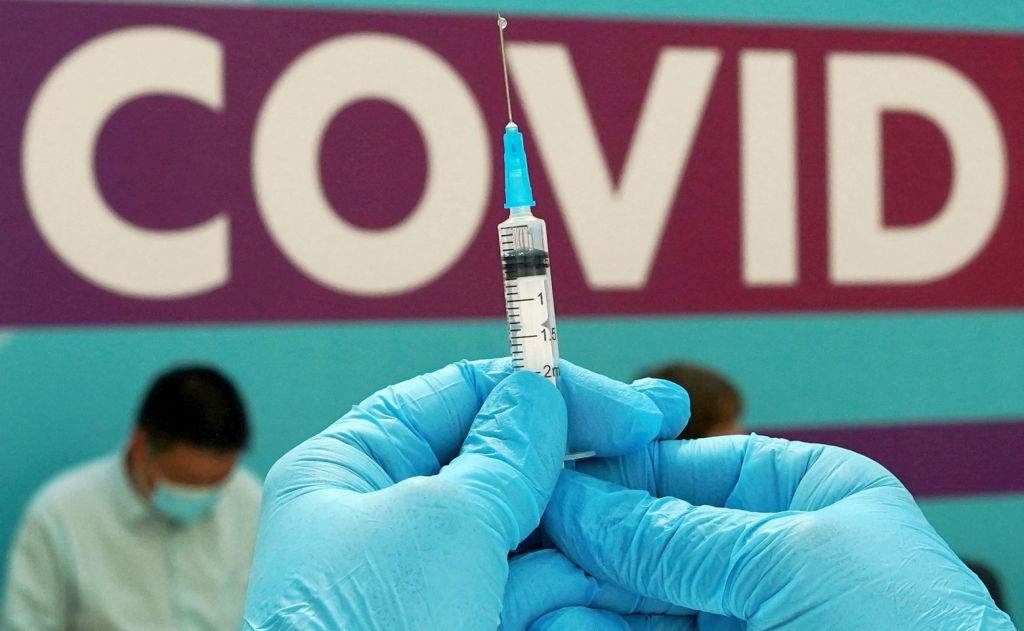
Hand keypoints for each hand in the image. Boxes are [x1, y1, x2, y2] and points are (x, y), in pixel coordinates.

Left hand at [241, 358, 687, 629]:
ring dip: (596, 520)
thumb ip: (505, 450)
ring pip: (534, 528)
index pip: (462, 395)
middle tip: (662, 434)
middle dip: (582, 455)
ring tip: (658, 514)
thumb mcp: (445, 519)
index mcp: (356, 467)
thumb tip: (537, 393)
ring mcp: (437, 577)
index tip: (628, 407)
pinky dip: (583, 582)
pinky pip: (539, 588)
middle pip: (506, 461)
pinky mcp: (471, 623)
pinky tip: (630, 580)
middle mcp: (393, 516)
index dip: (547, 391)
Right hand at [504, 435, 1012, 629]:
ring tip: (528, 589)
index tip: (547, 477)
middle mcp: (764, 553)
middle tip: (524, 542)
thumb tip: (581, 500)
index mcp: (803, 494)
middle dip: (586, 542)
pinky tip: (558, 624)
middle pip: (648, 534)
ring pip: (634, 596)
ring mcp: (737, 617)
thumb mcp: (792, 562)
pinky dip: (595, 629)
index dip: (613, 471)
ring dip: (579, 592)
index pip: (682, 466)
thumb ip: (677, 535)